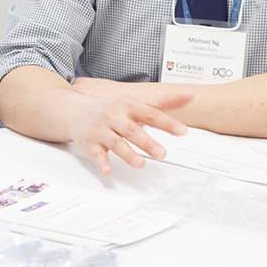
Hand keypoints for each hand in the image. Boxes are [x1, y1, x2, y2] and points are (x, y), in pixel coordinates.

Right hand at [65, 89, 191, 174]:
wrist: (75, 111)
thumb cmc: (111, 109)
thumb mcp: (135, 102)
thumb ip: (163, 103)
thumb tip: (191, 95)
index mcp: (128, 105)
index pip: (150, 113)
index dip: (166, 122)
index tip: (182, 131)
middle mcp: (114, 116)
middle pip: (132, 130)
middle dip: (147, 142)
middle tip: (162, 154)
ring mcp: (101, 130)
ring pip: (115, 143)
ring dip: (127, 154)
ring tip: (140, 164)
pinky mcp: (90, 144)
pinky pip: (96, 154)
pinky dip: (101, 162)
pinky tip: (107, 171)